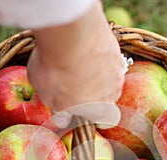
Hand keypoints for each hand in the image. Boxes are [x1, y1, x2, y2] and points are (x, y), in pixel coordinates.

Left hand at [27, 0, 123, 127]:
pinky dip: (97, 54)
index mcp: (100, 110)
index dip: (96, 117)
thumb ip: (59, 111)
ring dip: (96, 73)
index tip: (83, 111)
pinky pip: (106, 55)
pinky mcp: (115, 45)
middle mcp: (114, 90)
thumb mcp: (49, 97)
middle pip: (108, 97)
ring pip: (108, 75)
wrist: (70, 33)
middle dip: (94, 93)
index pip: (107, 121)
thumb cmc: (57, 73)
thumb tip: (63, 121)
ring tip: (76, 63)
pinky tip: (81, 47)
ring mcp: (117, 67)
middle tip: (74, 84)